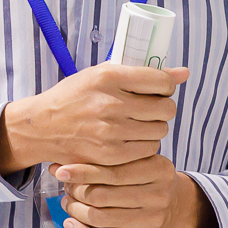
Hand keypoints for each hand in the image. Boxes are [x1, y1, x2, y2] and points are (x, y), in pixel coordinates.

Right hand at [0, 65, 189, 174]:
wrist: (42, 127)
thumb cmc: (75, 97)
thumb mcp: (103, 74)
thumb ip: (144, 73)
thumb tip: (185, 72)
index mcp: (109, 77)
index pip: (162, 81)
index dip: (167, 86)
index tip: (159, 89)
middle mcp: (110, 103)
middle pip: (166, 108)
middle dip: (163, 108)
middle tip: (150, 108)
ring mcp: (110, 132)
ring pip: (160, 130)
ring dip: (154, 127)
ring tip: (138, 123)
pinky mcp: (109, 155)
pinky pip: (147, 150)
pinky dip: (144, 145)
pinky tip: (130, 138)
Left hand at [54, 153, 215, 227]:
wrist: (176, 206)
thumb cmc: (149, 180)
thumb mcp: (143, 162)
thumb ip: (112, 159)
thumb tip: (62, 166)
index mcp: (159, 169)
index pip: (113, 171)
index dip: (83, 172)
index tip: (61, 171)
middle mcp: (159, 195)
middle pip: (103, 195)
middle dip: (77, 191)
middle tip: (66, 188)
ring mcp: (152, 219)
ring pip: (100, 218)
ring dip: (76, 211)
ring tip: (68, 203)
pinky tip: (71, 224)